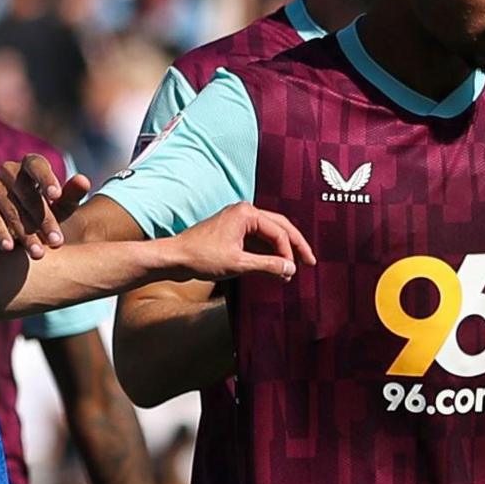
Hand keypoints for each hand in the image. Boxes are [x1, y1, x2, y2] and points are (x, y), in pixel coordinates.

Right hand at [0, 153, 92, 259]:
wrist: (29, 230)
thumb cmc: (49, 213)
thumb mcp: (63, 205)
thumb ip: (72, 194)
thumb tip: (84, 181)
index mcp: (30, 165)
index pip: (36, 165)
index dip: (46, 178)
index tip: (56, 196)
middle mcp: (9, 172)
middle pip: (24, 191)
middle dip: (42, 218)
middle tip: (56, 241)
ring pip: (8, 208)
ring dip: (24, 232)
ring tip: (39, 252)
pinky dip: (0, 233)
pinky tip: (9, 247)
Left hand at [168, 203, 314, 282]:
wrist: (174, 259)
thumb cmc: (200, 257)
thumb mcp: (238, 263)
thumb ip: (268, 266)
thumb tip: (291, 269)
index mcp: (247, 213)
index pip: (279, 232)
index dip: (289, 253)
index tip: (293, 271)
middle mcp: (244, 212)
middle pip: (279, 227)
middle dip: (295, 246)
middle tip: (311, 262)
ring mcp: (238, 222)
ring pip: (269, 234)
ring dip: (281, 251)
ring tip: (293, 268)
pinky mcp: (232, 232)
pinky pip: (257, 240)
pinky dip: (267, 253)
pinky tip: (275, 266)